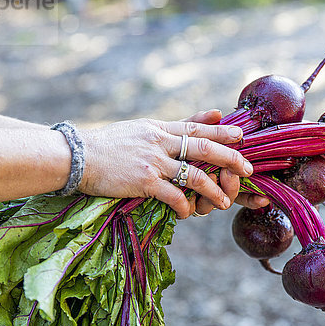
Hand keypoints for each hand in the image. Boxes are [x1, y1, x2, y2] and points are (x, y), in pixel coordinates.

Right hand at [79, 112, 254, 217]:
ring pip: (195, 175)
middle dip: (230, 159)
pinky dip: (185, 206)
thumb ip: (172, 126)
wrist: (76, 157)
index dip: (222, 131)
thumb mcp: (141, 128)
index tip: (241, 136)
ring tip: (224, 202)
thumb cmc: (107, 145)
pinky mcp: (144, 181)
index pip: (197, 128)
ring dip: (214, 190)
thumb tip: (207, 113)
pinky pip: (174, 195)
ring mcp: (153, 162)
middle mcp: (160, 142)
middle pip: (204, 147)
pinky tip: (189, 213)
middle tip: (248, 170)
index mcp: (159, 128)